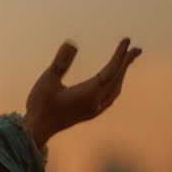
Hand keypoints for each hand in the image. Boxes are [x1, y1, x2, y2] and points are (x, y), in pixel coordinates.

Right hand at [23, 38, 141, 148]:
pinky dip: (115, 87)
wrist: (35, 130)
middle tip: (135, 49)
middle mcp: (96, 102)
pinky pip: (110, 98)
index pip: (110, 70)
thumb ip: (60, 63)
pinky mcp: (89, 114)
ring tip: (126, 63)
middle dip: (126, 63)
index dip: (120, 55)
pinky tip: (113, 85)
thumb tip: (71, 44)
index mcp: (89, 93)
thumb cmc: (40, 105)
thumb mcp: (47, 81)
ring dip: (122, 75)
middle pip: (117, 79)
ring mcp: (94, 110)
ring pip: (115, 90)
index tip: (127, 41)